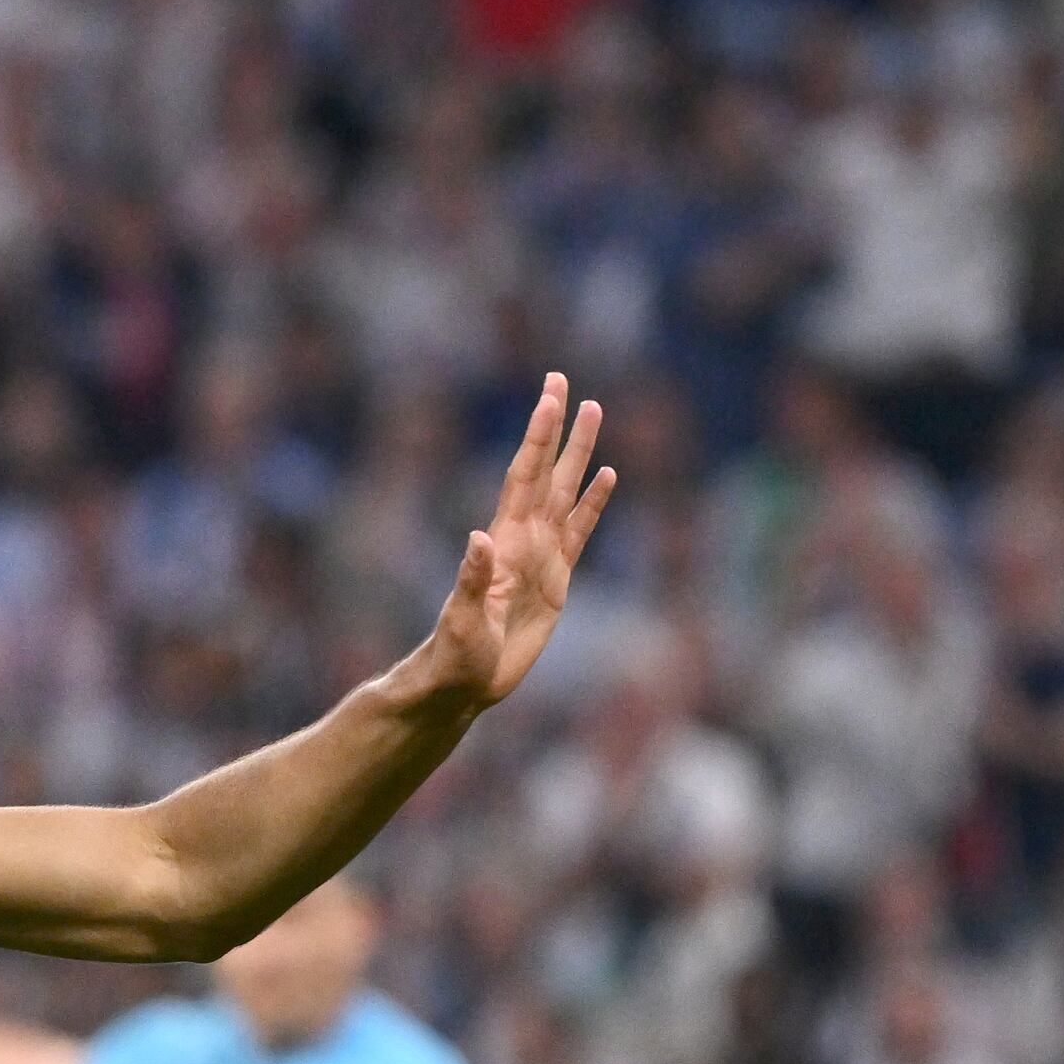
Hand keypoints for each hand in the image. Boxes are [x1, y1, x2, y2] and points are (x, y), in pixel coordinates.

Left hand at [416, 372, 615, 711]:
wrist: (464, 682)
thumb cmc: (456, 655)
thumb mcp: (463, 619)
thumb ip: (472, 580)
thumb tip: (479, 539)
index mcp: (504, 541)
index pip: (525, 475)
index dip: (538, 435)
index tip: (551, 395)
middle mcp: (523, 539)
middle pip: (546, 471)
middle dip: (557, 427)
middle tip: (564, 380)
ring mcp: (540, 556)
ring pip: (566, 493)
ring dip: (580, 454)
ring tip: (595, 412)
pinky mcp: (556, 580)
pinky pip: (580, 532)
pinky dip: (594, 504)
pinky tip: (607, 476)